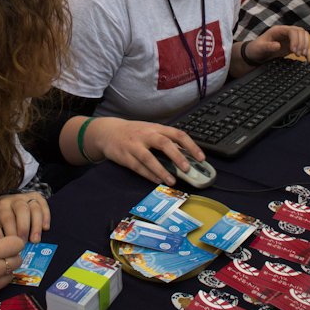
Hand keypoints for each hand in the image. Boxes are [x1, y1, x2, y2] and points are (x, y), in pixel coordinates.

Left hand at [0, 193, 50, 242]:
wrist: (2, 205)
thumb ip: (0, 235)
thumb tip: (8, 249)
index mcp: (1, 206)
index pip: (8, 217)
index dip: (12, 232)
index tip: (14, 244)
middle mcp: (14, 200)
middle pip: (22, 210)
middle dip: (24, 228)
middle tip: (25, 243)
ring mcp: (26, 197)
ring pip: (35, 207)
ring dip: (37, 225)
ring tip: (36, 240)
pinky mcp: (36, 197)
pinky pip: (44, 204)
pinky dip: (46, 216)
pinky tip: (45, 228)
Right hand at [83, 117, 204, 185]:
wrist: (108, 131)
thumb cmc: (134, 133)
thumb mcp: (151, 131)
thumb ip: (166, 140)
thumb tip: (187, 155)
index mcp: (156, 128)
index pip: (177, 134)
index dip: (191, 146)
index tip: (201, 158)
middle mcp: (146, 135)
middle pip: (163, 143)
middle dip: (176, 156)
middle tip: (187, 168)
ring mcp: (134, 145)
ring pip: (149, 158)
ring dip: (161, 170)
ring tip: (172, 181)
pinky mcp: (125, 156)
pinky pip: (137, 167)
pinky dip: (148, 174)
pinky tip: (156, 180)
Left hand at [237, 26, 309, 70]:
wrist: (256, 54)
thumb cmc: (256, 49)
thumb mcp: (259, 48)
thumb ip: (268, 46)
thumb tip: (278, 45)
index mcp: (278, 30)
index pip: (292, 31)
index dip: (295, 40)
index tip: (293, 51)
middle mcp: (286, 32)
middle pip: (301, 32)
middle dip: (302, 43)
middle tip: (298, 54)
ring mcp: (290, 38)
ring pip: (304, 37)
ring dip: (306, 46)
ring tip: (302, 55)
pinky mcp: (292, 45)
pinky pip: (303, 46)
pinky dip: (307, 51)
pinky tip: (308, 59)